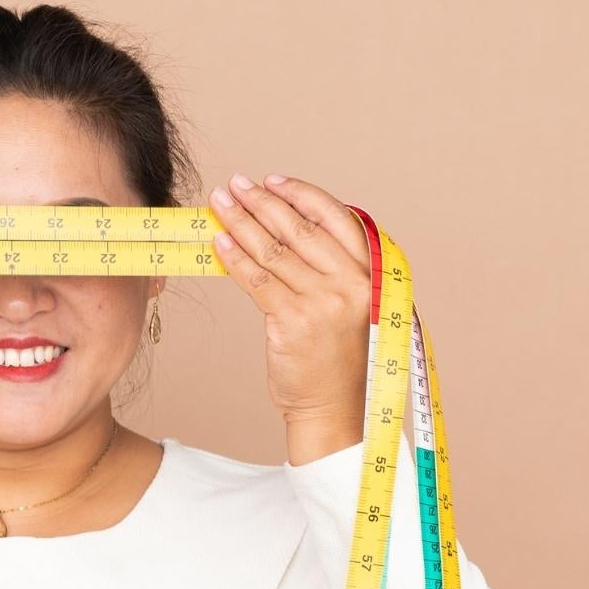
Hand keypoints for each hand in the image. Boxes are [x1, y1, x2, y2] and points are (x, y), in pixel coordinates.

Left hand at [209, 173, 371, 431]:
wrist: (332, 407)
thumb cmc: (336, 358)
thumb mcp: (349, 305)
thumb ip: (330, 269)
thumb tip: (285, 229)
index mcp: (369, 273)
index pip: (334, 217)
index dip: (301, 194)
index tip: (272, 181)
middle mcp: (349, 283)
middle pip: (299, 229)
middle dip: (262, 202)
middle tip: (235, 184)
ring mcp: (322, 303)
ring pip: (274, 251)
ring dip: (242, 221)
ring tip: (220, 203)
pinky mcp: (293, 323)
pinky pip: (257, 281)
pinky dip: (235, 258)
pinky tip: (219, 241)